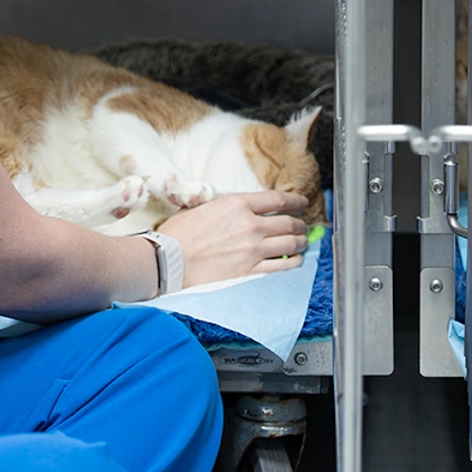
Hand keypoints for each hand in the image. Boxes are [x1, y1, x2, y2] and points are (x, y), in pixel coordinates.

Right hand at [157, 190, 309, 288]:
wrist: (169, 261)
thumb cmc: (179, 234)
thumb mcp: (202, 206)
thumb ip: (225, 204)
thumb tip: (238, 206)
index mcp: (238, 204)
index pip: (277, 199)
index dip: (295, 201)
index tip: (302, 203)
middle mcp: (250, 225)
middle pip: (288, 222)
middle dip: (300, 223)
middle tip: (302, 225)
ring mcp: (252, 250)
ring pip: (289, 244)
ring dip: (300, 242)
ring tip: (301, 242)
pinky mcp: (249, 271)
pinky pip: (281, 266)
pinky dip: (293, 262)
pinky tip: (295, 260)